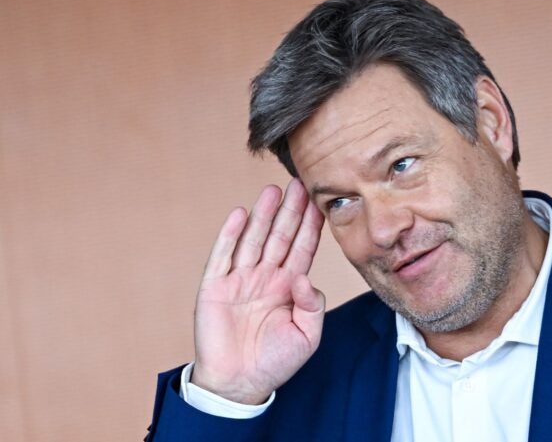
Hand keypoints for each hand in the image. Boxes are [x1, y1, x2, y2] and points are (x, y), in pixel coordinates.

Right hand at [191, 179, 324, 404]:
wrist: (239, 384)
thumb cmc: (275, 362)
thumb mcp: (307, 336)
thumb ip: (313, 306)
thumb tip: (304, 278)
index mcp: (289, 286)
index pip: (302, 248)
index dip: (310, 225)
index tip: (318, 201)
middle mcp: (266, 277)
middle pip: (280, 236)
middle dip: (290, 211)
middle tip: (299, 184)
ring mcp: (240, 280)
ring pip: (254, 240)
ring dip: (263, 215)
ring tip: (273, 190)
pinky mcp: (215, 287)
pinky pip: (223, 256)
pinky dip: (230, 235)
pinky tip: (240, 215)